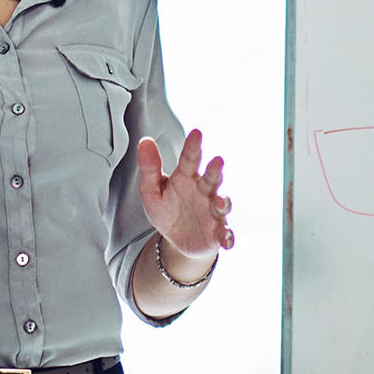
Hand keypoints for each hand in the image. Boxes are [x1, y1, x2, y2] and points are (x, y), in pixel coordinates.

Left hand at [136, 129, 232, 265]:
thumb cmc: (167, 210)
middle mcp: (204, 192)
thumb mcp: (152, 191)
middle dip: (216, 171)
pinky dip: (228, 237)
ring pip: (223, 204)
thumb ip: (149, 168)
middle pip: (212, 178)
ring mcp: (213, 212)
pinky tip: (226, 241)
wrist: (177, 240)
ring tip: (219, 203)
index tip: (196, 133)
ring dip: (223, 203)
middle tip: (217, 161)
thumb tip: (145, 140)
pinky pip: (226, 234)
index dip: (193, 146)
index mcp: (186, 178)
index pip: (190, 159)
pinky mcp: (218, 232)